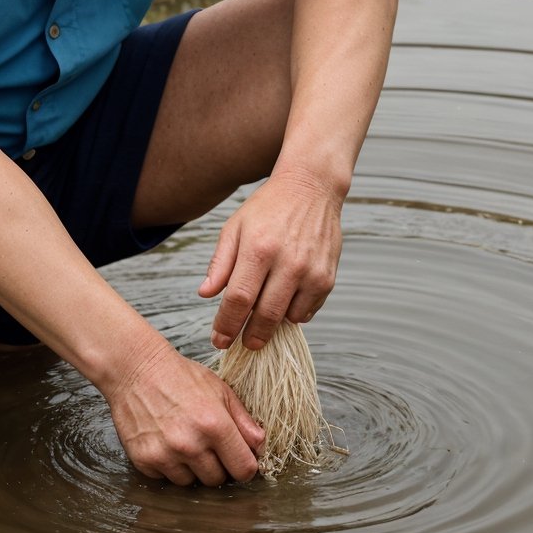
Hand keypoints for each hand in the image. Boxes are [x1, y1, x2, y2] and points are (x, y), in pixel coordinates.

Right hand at [105, 342, 263, 484]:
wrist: (135, 368)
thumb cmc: (178, 375)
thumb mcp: (218, 388)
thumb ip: (243, 419)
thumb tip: (259, 445)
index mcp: (215, 424)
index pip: (244, 470)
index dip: (244, 465)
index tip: (238, 458)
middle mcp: (191, 444)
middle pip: (217, 480)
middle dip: (217, 465)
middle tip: (206, 443)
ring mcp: (166, 454)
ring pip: (191, 483)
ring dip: (191, 468)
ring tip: (183, 440)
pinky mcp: (144, 460)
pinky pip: (165, 479)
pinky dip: (168, 466)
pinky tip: (165, 442)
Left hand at [197, 172, 342, 350]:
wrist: (311, 188)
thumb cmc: (268, 208)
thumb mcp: (235, 228)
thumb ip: (220, 263)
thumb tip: (205, 294)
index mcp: (259, 248)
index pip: (239, 298)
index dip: (227, 324)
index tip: (219, 340)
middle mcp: (288, 262)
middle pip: (264, 316)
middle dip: (249, 337)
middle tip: (240, 344)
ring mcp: (311, 272)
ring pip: (287, 318)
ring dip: (272, 325)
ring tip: (262, 315)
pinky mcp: (327, 278)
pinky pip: (307, 312)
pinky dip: (292, 314)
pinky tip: (283, 300)